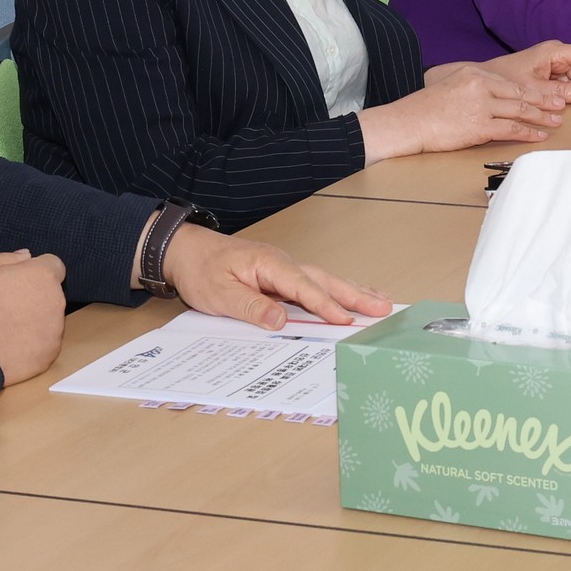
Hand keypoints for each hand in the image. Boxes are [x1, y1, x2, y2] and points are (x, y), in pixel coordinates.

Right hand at [0, 248, 69, 384]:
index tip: (20, 281)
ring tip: (5, 330)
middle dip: (34, 298)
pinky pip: (44, 346)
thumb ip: (8, 259)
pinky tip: (9, 347)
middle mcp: (56, 301)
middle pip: (51, 295)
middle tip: (6, 307)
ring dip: (34, 323)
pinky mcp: (49, 355)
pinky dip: (31, 347)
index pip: (53, 265)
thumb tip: (26, 256)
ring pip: (49, 321)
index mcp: (42, 275)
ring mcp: (55, 330)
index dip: (36, 272)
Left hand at [164, 224, 390, 329]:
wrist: (187, 250)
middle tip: (384, 309)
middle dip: (355, 295)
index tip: (345, 320)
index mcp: (269, 264)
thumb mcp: (218, 294)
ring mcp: (285, 267)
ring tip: (382, 302)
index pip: (303, 287)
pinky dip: (338, 289)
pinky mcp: (283, 275)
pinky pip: (316, 282)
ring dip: (354, 291)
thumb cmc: (201, 269)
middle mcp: (283, 263)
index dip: (325, 305)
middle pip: (325, 280)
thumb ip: (250, 307)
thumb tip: (280, 321)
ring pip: (325, 279)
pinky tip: (353, 294)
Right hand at [359, 63, 568, 160]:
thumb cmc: (426, 108)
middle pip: (520, 94)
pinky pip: (511, 129)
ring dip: (541, 117)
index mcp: (475, 73)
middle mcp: (481, 85)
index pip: (511, 83)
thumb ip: (474, 88)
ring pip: (520, 111)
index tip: (548, 95)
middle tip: (563, 106)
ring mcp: (481, 105)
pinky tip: (539, 136)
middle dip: (545, 101)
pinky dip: (528, 133)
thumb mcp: (451, 85)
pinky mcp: (479, 126)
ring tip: (556, 121)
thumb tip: (495, 97)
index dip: (533, 91)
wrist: (407, 122)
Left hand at [483, 39, 570, 100]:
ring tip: (543, 95)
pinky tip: (545, 95)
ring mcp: (555, 63)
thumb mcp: (532, 89)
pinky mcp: (551, 73)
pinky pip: (566, 85)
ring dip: (566, 94)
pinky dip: (561, 94)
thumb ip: (559, 93)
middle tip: (553, 95)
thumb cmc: (504, 79)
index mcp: (555, 51)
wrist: (485, 81)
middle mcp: (558, 54)